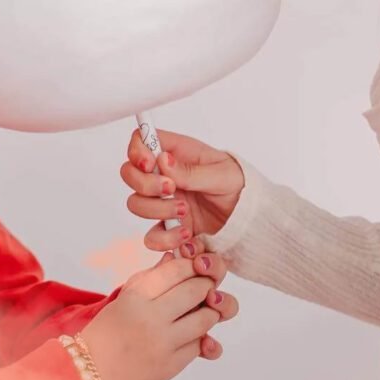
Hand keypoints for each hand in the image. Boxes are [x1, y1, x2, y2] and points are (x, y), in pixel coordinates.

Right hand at [80, 241, 237, 379]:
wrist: (95, 369)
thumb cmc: (111, 327)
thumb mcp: (127, 294)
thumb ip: (153, 275)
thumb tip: (175, 256)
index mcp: (138, 295)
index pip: (178, 269)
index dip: (193, 264)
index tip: (197, 265)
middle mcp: (152, 317)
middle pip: (197, 290)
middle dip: (206, 284)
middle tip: (206, 285)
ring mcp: (163, 343)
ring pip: (206, 318)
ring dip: (210, 310)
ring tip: (204, 308)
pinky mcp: (171, 366)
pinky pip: (199, 345)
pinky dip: (201, 336)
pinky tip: (192, 332)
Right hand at [120, 128, 243, 251]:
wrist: (249, 218)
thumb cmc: (238, 185)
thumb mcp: (221, 174)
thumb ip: (191, 171)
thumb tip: (163, 160)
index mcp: (176, 153)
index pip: (141, 141)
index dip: (137, 151)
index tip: (150, 164)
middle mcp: (164, 175)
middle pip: (130, 173)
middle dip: (145, 183)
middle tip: (171, 189)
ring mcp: (163, 201)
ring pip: (136, 203)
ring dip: (156, 209)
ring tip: (185, 212)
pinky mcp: (168, 226)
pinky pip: (151, 235)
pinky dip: (164, 238)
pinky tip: (185, 234)